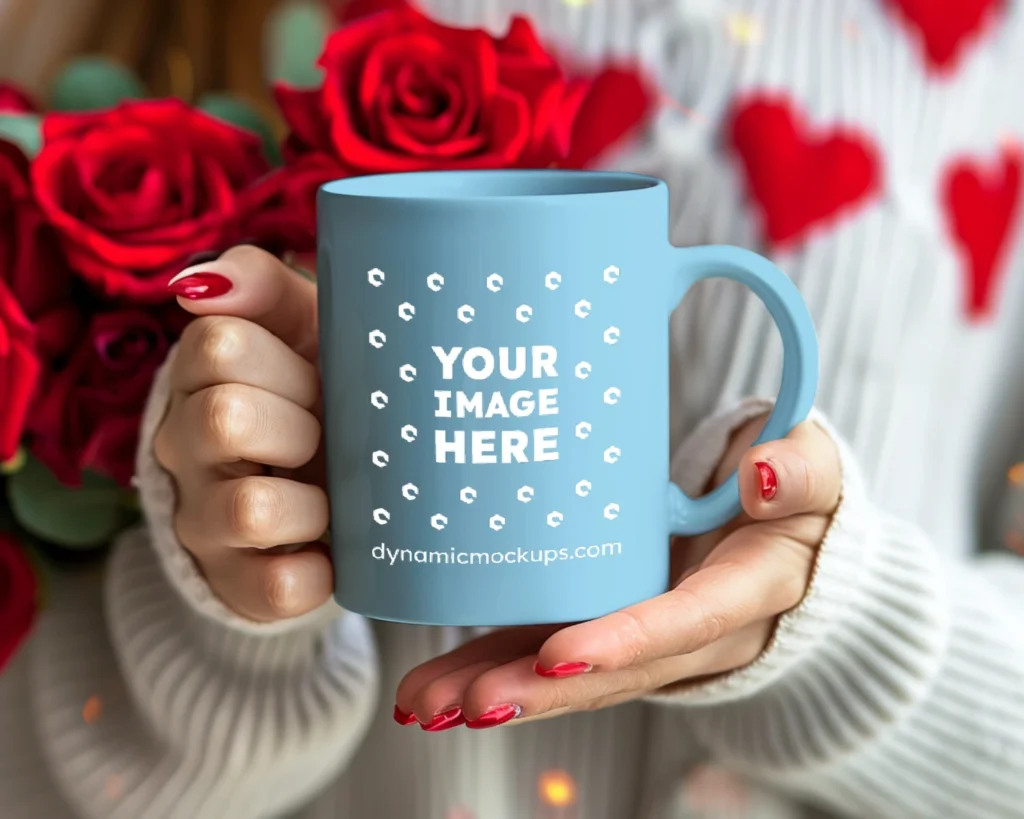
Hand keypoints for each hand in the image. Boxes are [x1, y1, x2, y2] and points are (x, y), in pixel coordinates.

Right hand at [154, 246, 332, 621]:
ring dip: (315, 502)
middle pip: (225, 419)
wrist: (326, 485)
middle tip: (328, 433)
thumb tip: (202, 282)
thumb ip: (260, 285)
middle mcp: (186, 447)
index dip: (285, 364)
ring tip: (335, 497)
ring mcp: (205, 518)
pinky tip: (336, 550)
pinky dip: (321, 571)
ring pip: (250, 509)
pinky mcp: (238, 584)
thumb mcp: (302, 325)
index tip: (318, 379)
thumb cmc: (319, 390)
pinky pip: (278, 587)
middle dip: (300, 425)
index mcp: (201, 376)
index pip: (219, 345)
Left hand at [395, 417, 840, 730]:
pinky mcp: (609, 623)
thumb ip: (800, 471)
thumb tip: (761, 474)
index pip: (686, 622)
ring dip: (498, 688)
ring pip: (572, 673)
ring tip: (423, 703)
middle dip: (539, 690)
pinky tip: (434, 688)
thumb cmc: (796, 494)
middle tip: (468, 700)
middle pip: (615, 671)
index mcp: (749, 592)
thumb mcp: (814, 471)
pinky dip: (493, 669)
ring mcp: (646, 635)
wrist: (787, 537)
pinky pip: (551, 653)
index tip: (559, 655)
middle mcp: (693, 631)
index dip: (625, 641)